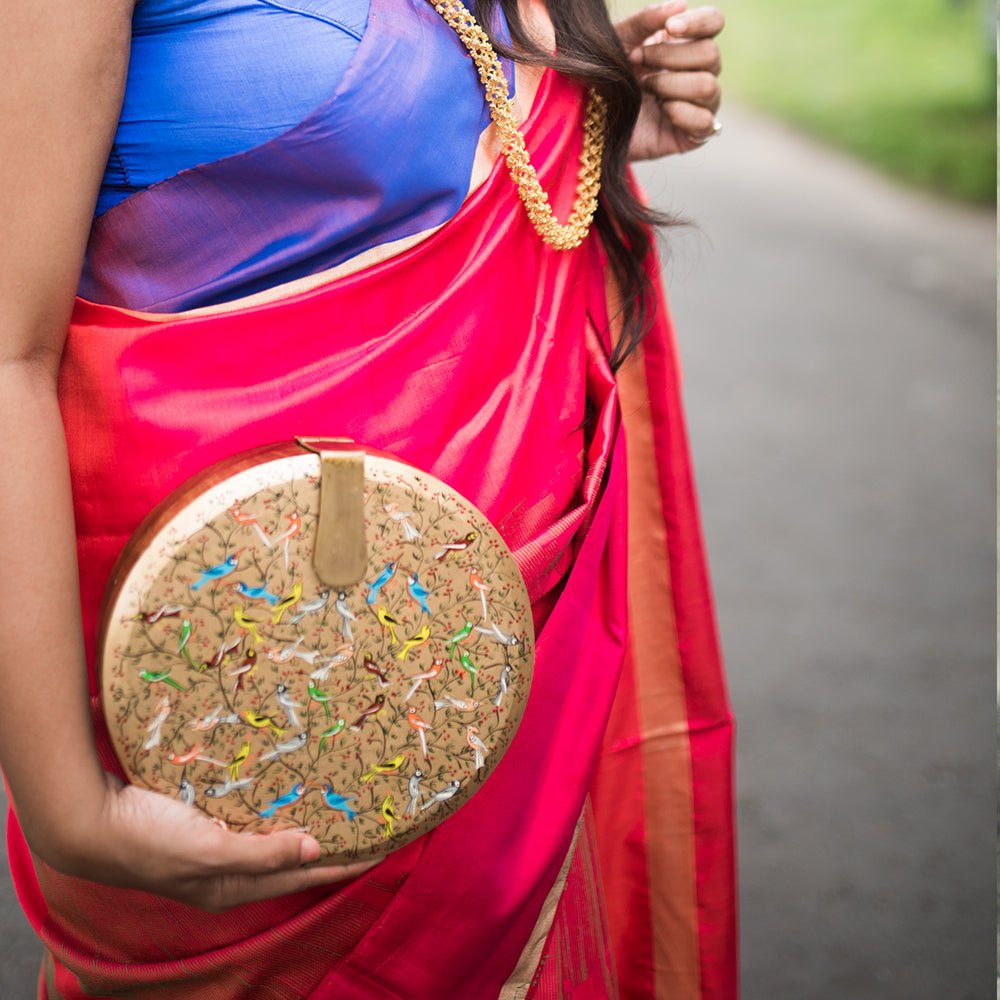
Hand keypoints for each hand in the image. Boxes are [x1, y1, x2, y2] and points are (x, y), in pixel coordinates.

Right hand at [46, 774, 376, 912]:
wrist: (88, 821)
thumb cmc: (147, 840)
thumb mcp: (208, 851)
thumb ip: (261, 852)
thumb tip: (315, 850)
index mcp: (231, 886)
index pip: (302, 876)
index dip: (342, 864)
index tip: (381, 850)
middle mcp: (228, 870)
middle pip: (293, 858)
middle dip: (332, 845)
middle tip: (368, 825)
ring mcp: (215, 845)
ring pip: (273, 835)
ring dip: (305, 823)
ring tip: (339, 807)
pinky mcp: (202, 820)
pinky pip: (251, 815)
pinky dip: (274, 806)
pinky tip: (288, 789)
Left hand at [615, 1, 724, 159]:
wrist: (590, 124)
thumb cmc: (607, 79)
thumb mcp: (619, 42)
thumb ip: (645, 21)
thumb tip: (680, 5)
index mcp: (685, 44)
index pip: (714, 22)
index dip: (699, 22)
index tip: (670, 28)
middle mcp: (699, 72)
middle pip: (711, 54)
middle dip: (670, 57)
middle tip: (638, 63)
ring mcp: (699, 105)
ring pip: (708, 86)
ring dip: (671, 85)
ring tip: (645, 89)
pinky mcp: (693, 136)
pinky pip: (705, 121)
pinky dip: (681, 113)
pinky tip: (661, 112)